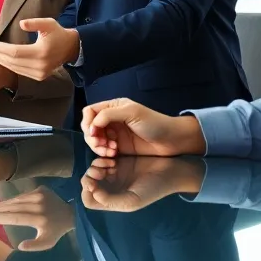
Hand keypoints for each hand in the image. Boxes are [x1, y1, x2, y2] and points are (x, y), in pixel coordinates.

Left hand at [0, 18, 78, 80]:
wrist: (70, 48)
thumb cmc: (58, 33)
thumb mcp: (49, 23)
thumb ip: (35, 23)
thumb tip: (21, 24)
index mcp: (41, 53)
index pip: (13, 52)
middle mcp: (39, 66)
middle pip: (10, 61)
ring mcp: (38, 74)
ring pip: (13, 68)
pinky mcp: (38, 77)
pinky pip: (18, 71)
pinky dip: (6, 65)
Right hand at [0, 186, 74, 251]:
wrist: (70, 213)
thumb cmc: (56, 231)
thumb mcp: (47, 243)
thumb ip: (34, 246)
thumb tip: (19, 245)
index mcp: (40, 219)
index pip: (13, 218)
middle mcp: (38, 205)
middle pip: (10, 207)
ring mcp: (38, 195)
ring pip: (13, 200)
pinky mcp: (39, 188)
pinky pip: (20, 196)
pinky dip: (9, 200)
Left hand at [79, 156, 202, 211]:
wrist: (169, 171)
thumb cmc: (153, 188)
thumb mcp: (132, 200)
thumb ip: (111, 200)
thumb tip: (92, 192)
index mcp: (113, 201)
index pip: (89, 200)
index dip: (87, 192)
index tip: (95, 184)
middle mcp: (110, 189)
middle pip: (88, 184)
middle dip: (89, 177)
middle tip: (101, 171)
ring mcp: (113, 175)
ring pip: (92, 172)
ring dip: (95, 167)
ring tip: (110, 164)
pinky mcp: (117, 163)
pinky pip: (100, 161)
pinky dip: (102, 159)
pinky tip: (112, 159)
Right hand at [80, 98, 205, 157]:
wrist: (171, 140)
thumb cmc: (155, 122)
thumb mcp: (132, 112)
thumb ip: (109, 114)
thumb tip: (93, 124)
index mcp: (113, 107)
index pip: (90, 112)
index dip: (88, 122)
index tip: (94, 132)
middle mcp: (112, 119)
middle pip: (90, 127)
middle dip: (92, 136)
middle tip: (101, 144)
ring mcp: (114, 134)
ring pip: (95, 139)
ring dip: (98, 146)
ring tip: (110, 150)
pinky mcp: (118, 147)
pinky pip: (103, 149)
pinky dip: (104, 152)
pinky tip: (114, 153)